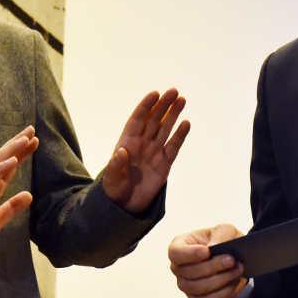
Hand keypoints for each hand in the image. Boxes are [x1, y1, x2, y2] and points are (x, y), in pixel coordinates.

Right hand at [0, 126, 36, 250]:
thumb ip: (13, 206)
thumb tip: (29, 195)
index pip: (9, 165)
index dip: (21, 153)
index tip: (34, 140)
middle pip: (3, 158)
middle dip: (16, 143)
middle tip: (31, 129)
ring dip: (10, 150)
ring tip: (25, 139)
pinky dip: (0, 168)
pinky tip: (13, 160)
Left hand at [101, 89, 190, 212]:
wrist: (125, 205)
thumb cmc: (114, 189)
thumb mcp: (112, 179)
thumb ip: (116, 165)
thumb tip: (121, 152)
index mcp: (127, 142)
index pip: (137, 120)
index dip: (146, 106)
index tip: (155, 94)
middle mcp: (142, 144)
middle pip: (154, 120)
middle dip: (163, 105)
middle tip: (174, 92)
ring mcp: (154, 152)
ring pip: (165, 129)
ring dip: (173, 115)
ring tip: (182, 100)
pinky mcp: (165, 163)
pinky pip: (173, 147)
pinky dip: (180, 135)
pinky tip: (186, 124)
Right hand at [168, 224, 246, 297]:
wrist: (232, 257)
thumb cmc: (223, 240)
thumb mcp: (225, 230)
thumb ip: (220, 235)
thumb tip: (214, 247)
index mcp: (179, 246)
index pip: (175, 253)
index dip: (190, 254)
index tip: (207, 251)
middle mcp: (178, 267)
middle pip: (189, 272)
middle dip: (213, 267)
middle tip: (232, 260)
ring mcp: (186, 285)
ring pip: (199, 288)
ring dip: (221, 280)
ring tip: (237, 270)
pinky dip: (224, 293)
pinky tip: (235, 282)